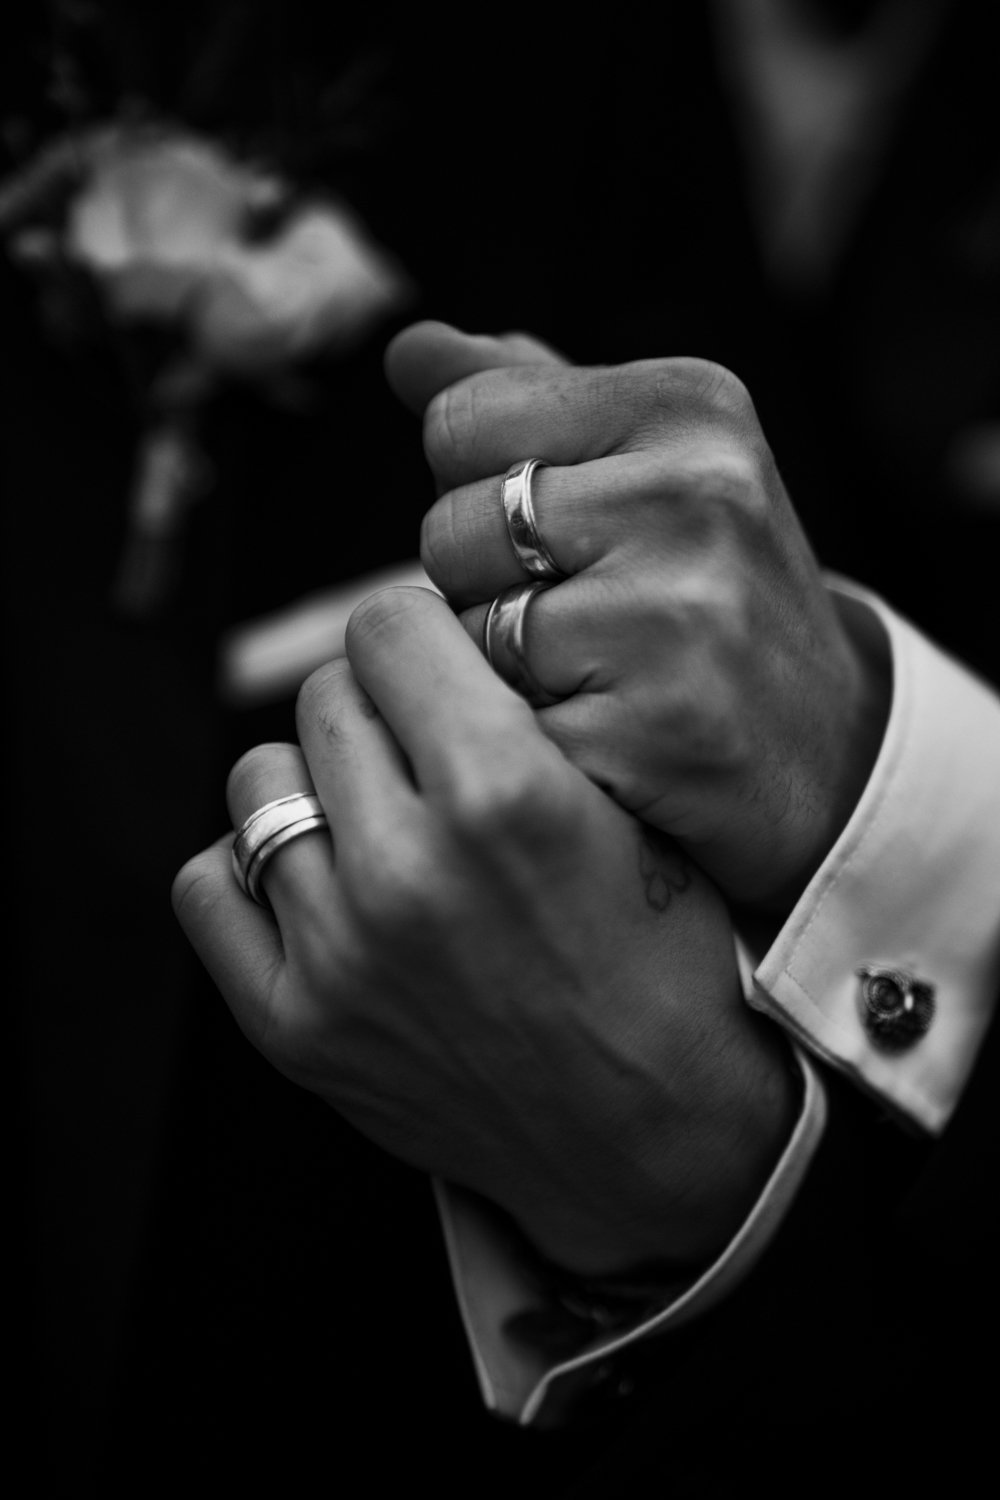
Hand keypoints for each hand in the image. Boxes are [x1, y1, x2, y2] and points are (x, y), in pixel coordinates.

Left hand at [173, 588, 795, 1275]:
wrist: (653, 1135)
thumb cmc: (660, 963)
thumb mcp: (630, 812)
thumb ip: (520, 715)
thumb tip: (427, 642)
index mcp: (504, 792)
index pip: (388, 626)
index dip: (419, 637)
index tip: (438, 665)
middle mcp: (408, 868)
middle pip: (325, 697)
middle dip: (377, 706)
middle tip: (424, 753)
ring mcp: (339, 954)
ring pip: (261, 780)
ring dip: (316, 782)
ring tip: (378, 822)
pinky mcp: (293, 1027)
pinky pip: (208, 885)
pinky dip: (253, 869)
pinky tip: (321, 883)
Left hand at [385, 322, 890, 912]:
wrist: (827, 744)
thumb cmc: (705, 589)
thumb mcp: (647, 462)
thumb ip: (525, 401)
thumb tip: (407, 347)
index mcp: (690, 406)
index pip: (458, 421)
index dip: (479, 488)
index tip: (562, 530)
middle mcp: (696, 496)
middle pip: (448, 528)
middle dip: (486, 583)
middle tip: (584, 616)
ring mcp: (682, 614)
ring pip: (466, 629)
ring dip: (502, 667)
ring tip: (595, 674)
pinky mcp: (658, 726)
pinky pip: (502, 722)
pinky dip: (532, 738)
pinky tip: (606, 734)